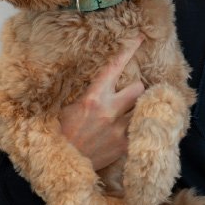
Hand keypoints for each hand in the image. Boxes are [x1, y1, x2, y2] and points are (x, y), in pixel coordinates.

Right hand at [59, 36, 145, 170]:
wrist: (61, 166)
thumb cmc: (61, 134)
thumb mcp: (66, 108)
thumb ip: (84, 94)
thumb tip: (96, 80)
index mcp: (92, 98)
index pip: (114, 67)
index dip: (128, 50)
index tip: (139, 38)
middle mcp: (109, 111)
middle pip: (138, 87)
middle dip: (136, 89)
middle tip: (130, 94)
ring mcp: (120, 129)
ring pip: (143, 107)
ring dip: (138, 108)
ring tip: (132, 111)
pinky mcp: (125, 146)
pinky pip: (141, 129)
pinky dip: (139, 127)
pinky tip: (136, 129)